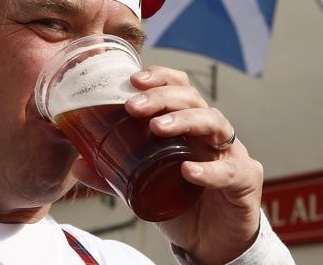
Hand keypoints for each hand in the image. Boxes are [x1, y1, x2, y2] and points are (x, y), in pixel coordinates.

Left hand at [71, 65, 262, 263]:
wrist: (211, 244)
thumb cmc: (180, 204)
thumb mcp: (141, 186)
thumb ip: (112, 176)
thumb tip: (77, 165)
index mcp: (188, 126)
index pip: (178, 87)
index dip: (159, 78)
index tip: (133, 79)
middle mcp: (211, 133)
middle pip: (192, 99)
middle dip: (162, 97)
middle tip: (133, 107)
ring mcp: (231, 153)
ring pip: (215, 122)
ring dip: (184, 121)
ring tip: (157, 128)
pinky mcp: (245, 181)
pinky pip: (230, 170)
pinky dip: (209, 170)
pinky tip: (188, 171)